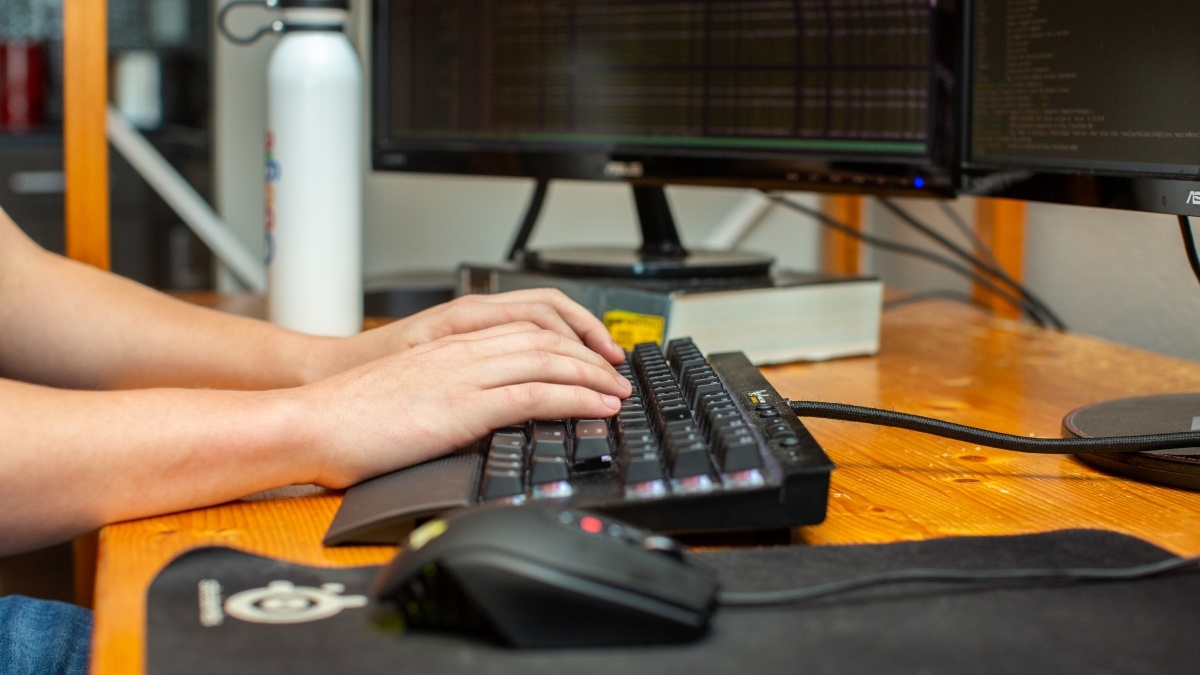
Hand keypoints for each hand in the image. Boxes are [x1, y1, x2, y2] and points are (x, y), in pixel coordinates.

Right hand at [295, 323, 630, 487]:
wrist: (312, 421)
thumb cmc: (350, 416)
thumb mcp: (410, 391)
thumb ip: (447, 390)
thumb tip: (477, 413)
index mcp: (450, 343)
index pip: (525, 325)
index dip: (567, 338)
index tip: (591, 357)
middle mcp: (462, 349)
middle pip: (546, 338)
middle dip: (590, 355)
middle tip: (617, 374)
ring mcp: (464, 373)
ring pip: (548, 360)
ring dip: (592, 375)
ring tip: (617, 391)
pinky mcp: (463, 404)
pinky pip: (534, 394)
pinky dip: (574, 399)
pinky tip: (595, 408)